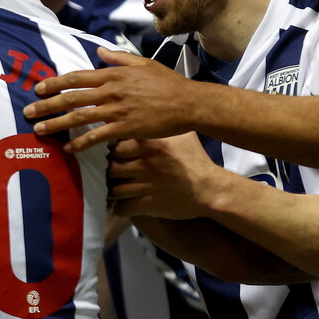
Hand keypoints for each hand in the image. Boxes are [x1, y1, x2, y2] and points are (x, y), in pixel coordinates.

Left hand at [22, 48, 194, 152]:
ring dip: (56, 124)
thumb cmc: (167, 82)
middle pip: (71, 97)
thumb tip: (98, 50)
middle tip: (27, 111)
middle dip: (47, 104)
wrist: (188, 103)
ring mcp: (117, 110)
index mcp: (113, 75)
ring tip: (39, 130)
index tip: (38, 88)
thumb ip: (118, 58)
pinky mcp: (125, 128)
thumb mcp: (142, 64)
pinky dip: (81, 143)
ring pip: (79, 117)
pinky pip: (97, 136)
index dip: (55, 83)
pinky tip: (68, 150)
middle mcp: (111, 91)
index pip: (77, 77)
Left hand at [108, 133, 222, 219]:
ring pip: (114, 189)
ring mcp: (147, 185)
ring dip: (111, 191)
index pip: (115, 145)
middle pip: (110, 167)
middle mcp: (146, 163)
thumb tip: (153, 109)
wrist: (210, 189)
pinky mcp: (149, 204)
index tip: (111, 155)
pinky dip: (120, 209)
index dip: (110, 151)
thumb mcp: (183, 135)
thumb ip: (164, 123)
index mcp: (151, 144)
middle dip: (108, 171)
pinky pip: (124, 207)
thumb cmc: (196, 159)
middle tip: (108, 173)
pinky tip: (121, 206)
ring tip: (112, 190)